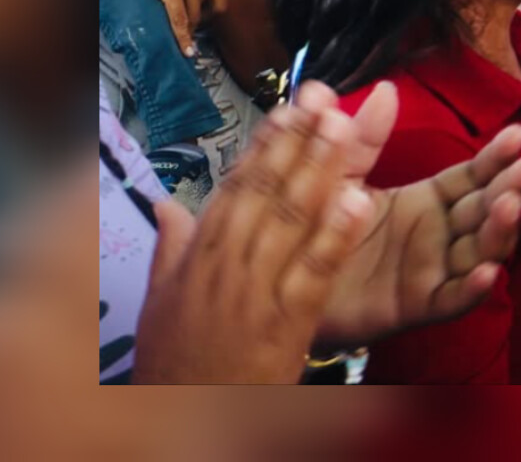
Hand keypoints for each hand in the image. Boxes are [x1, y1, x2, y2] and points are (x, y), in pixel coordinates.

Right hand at [132, 102, 377, 382]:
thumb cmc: (174, 365)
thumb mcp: (160, 303)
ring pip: (291, 219)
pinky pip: (316, 271)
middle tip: (324, 97)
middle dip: (296, 140)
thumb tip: (168, 205)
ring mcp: (255, 291)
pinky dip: (336, 233)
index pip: (236, 186)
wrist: (177, 422)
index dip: (265, 143)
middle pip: (266, 190)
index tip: (289, 106)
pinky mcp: (285, 322)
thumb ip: (171, 248)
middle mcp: (225, 264)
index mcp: (199, 255)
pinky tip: (360, 198)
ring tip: (344, 124)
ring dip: (320, 168)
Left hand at [294, 81, 520, 349]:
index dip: (497, 157)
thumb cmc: (318, 227)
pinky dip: (471, 288)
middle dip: (513, 186)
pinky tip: (485, 273)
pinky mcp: (418, 305)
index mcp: (428, 200)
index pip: (474, 176)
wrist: (287, 283)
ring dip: (500, 230)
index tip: (518, 135)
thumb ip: (363, 139)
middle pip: (487, 209)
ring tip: (509, 206)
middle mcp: (440, 234)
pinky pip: (452, 299)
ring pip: (480, 250)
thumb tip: (386, 89)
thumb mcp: (340, 175)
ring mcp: (434, 271)